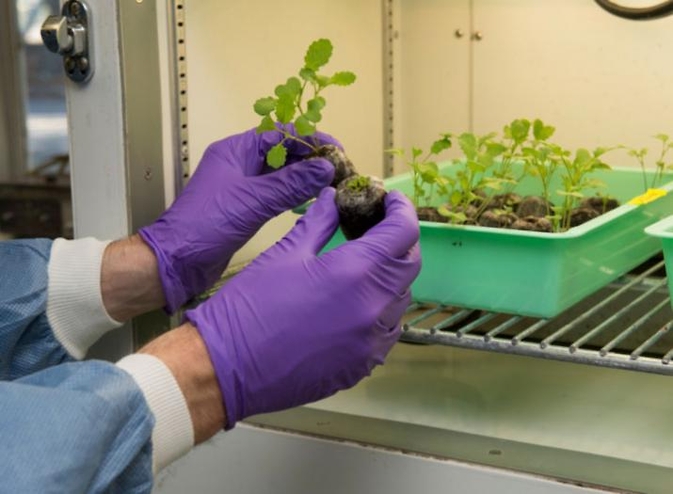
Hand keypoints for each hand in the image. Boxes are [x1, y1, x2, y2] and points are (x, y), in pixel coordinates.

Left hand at [139, 126, 337, 311]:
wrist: (178, 260)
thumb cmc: (206, 225)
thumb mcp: (254, 201)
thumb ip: (291, 184)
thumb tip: (326, 168)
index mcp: (235, 150)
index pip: (280, 134)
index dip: (310, 139)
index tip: (336, 151)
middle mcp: (239, 164)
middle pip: (282, 152)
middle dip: (310, 158)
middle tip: (339, 169)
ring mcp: (242, 186)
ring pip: (280, 174)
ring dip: (304, 177)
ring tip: (332, 183)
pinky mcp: (245, 208)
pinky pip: (275, 194)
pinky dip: (294, 194)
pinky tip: (311, 199)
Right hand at [185, 187, 420, 427]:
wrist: (228, 366)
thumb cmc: (250, 306)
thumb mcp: (286, 254)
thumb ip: (319, 223)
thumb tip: (332, 199)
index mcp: (356, 273)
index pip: (403, 232)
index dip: (401, 210)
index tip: (390, 201)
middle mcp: (375, 309)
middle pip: (408, 265)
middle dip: (399, 241)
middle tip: (378, 229)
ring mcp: (372, 342)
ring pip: (400, 300)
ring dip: (390, 277)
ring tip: (364, 266)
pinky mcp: (362, 365)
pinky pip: (386, 332)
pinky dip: (380, 311)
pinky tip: (356, 304)